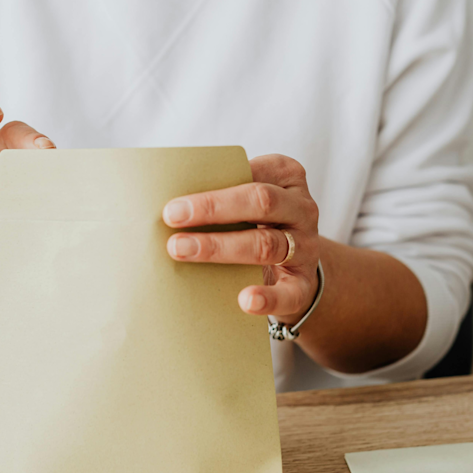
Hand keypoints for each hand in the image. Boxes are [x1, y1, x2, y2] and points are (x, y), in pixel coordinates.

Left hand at [162, 154, 319, 323]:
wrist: (294, 271)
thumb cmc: (257, 226)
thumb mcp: (248, 203)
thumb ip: (220, 197)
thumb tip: (166, 206)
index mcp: (286, 177)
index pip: (254, 173)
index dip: (214, 188)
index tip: (173, 203)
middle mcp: (302, 209)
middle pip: (261, 202)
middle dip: (213, 209)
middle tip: (172, 217)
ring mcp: (306, 247)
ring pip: (266, 245)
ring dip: (220, 248)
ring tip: (182, 251)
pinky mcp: (304, 284)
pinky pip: (289, 292)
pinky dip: (267, 297)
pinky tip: (245, 299)